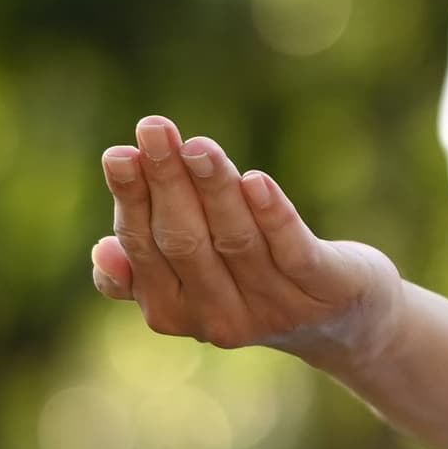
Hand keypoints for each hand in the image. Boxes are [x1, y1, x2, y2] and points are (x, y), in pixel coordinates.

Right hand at [93, 115, 403, 363]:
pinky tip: (256, 180)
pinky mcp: (323, 289)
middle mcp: (219, 318)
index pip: (144, 249)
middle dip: (167, 181)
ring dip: (215, 189)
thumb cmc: (252, 281)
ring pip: (236, 240)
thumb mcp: (195, 279)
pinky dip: (273, 215)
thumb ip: (145, 267)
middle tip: (153, 127)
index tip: (120, 153)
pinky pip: (292, 251)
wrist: (346, 321)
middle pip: (185, 242)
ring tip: (199, 145)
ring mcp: (273, 306)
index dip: (131, 200)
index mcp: (174, 312)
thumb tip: (102, 251)